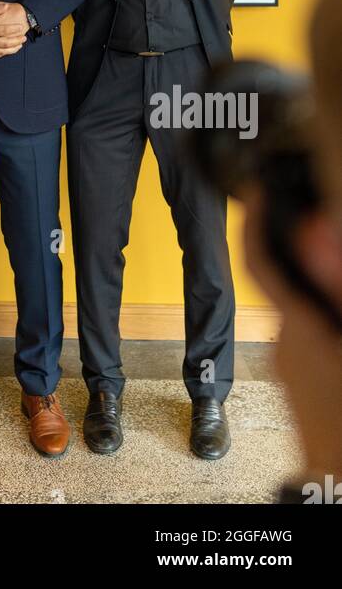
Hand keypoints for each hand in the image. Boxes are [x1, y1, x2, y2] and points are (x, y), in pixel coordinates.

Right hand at [0, 1, 26, 57]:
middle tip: (24, 37)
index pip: (3, 30)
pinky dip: (7, 52)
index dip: (14, 29)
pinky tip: (12, 49)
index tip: (21, 27)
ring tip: (21, 44)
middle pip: (5, 43)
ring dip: (14, 48)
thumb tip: (6, 7)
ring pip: (3, 51)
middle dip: (17, 40)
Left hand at [242, 182, 341, 477]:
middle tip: (328, 246)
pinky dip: (330, 335)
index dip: (255, 221)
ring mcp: (293, 375)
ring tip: (338, 293)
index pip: (258, 260)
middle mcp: (286, 348)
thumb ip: (332, 282)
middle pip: (291, 288)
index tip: (260, 191)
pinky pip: (315, 349)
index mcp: (296, 328)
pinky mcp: (305, 396)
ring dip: (325, 307)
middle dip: (313, 268)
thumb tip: (313, 229)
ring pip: (308, 321)